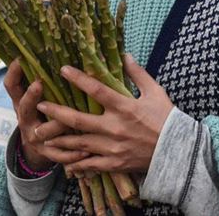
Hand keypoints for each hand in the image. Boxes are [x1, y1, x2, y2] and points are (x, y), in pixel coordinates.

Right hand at [4, 60, 87, 170]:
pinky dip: (71, 153)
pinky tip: (85, 151)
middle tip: (39, 83)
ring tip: (72, 121)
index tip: (20, 59)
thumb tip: (59, 53)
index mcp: (21, 103)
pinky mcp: (46, 153)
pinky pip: (58, 155)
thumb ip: (47, 82)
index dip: (13, 73)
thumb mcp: (40, 97)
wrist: (39, 147)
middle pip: (24, 107)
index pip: (11, 86)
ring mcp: (34, 137)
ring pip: (44, 131)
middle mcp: (24, 119)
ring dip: (57, 125)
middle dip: (30, 96)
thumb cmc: (44, 112)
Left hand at [39, 55, 172, 173]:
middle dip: (56, 112)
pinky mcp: (115, 163)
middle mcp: (115, 127)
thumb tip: (124, 54)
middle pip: (78, 119)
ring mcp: (113, 147)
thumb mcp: (155, 92)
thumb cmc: (168, 119)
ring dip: (58, 138)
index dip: (78, 78)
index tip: (62, 69)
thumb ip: (138, 73)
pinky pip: (90, 163)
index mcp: (125, 107)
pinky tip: (62, 160)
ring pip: (79, 143)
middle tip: (39, 105)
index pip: (96, 90)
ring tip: (40, 133)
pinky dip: (75, 162)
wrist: (179, 153)